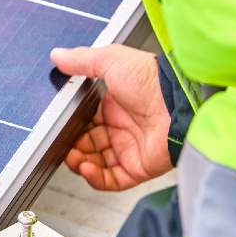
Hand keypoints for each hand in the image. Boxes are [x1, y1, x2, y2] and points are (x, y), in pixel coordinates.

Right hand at [52, 45, 171, 190]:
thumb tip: (59, 56)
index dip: (70, 127)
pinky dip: (95, 178)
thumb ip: (82, 61)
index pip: (85, 121)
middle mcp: (122, 128)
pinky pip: (111, 180)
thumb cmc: (152, 80)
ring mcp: (130, 149)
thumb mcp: (112, 60)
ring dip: (80, 163)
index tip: (58, 128)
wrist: (177, 104)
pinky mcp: (138, 168)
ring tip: (72, 157)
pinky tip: (86, 168)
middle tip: (61, 145)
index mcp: (115, 105)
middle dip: (72, 147)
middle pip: (88, 145)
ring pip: (96, 164)